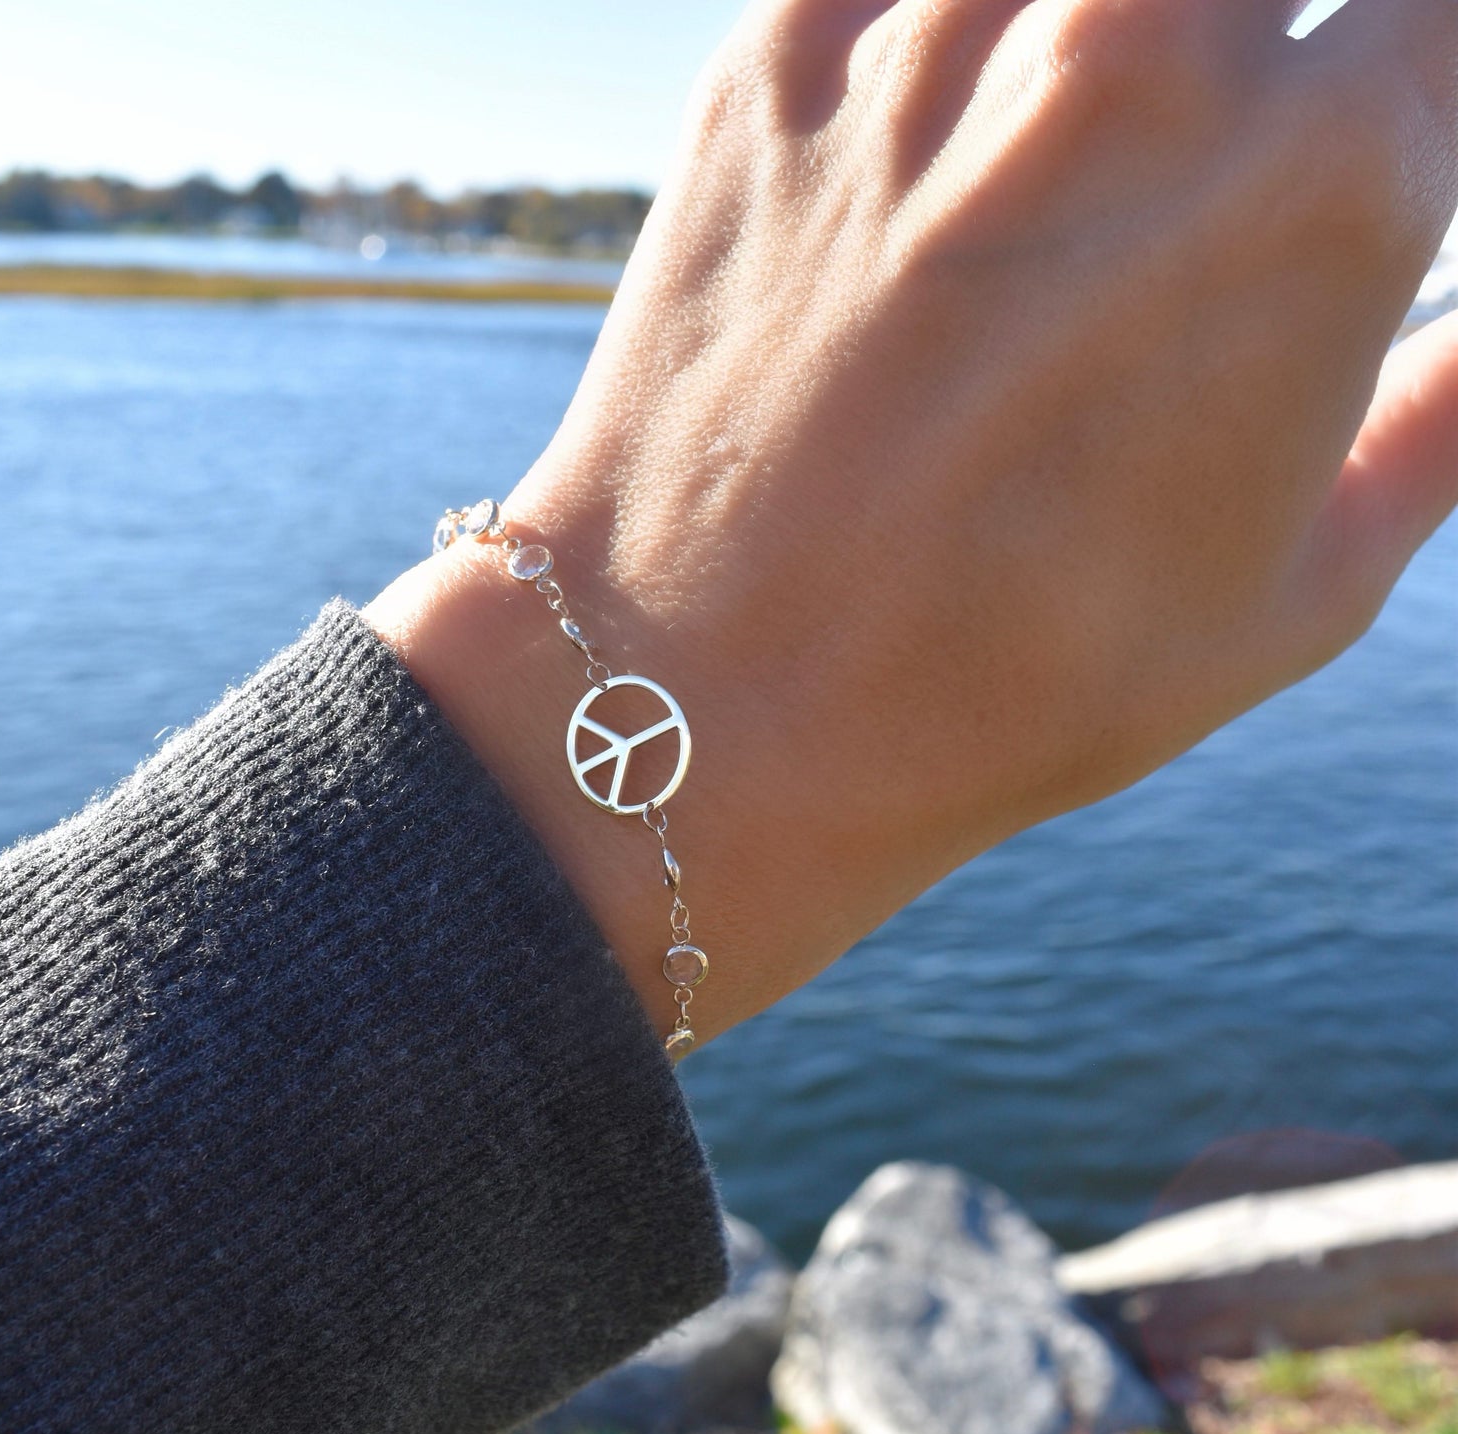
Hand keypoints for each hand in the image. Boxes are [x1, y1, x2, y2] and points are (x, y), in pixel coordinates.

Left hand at [368, 0, 1457, 1044]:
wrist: (710, 703)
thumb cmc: (1009, 685)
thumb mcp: (1298, 595)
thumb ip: (1443, 424)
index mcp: (1321, 186)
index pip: (1438, 14)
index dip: (1406, 82)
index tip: (1366, 132)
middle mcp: (1138, 64)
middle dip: (1257, 45)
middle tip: (1198, 158)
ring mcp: (941, 36)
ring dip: (1094, 47)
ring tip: (1052, 184)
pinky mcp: (780, 53)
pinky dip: (942, 40)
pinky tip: (933, 161)